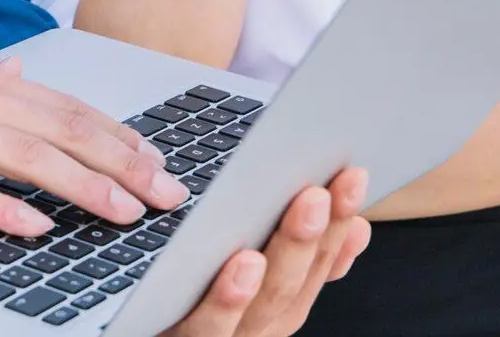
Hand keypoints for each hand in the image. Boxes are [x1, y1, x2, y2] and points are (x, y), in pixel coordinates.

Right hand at [0, 18, 189, 234]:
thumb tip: (22, 73)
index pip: (63, 105)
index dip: (115, 133)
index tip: (157, 160)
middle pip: (58, 128)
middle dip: (120, 161)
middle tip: (165, 192)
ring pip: (20, 153)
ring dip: (78, 184)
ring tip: (121, 210)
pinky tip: (32, 225)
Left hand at [164, 169, 370, 336]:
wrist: (142, 333)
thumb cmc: (193, 300)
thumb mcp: (252, 276)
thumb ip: (301, 256)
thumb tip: (357, 228)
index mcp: (280, 303)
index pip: (320, 261)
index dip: (339, 222)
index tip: (351, 178)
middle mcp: (260, 324)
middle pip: (293, 283)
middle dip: (311, 236)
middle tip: (318, 192)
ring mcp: (226, 336)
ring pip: (262, 305)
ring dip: (282, 261)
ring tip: (298, 219)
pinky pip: (207, 327)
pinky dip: (228, 301)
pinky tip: (242, 267)